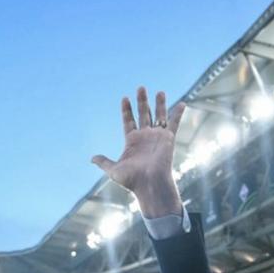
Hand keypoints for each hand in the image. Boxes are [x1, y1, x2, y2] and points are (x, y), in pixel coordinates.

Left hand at [92, 87, 184, 218]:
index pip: (129, 121)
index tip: (125, 98)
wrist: (149, 184)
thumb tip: (92, 159)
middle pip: (143, 114)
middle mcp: (145, 137)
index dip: (127, 110)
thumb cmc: (132, 180)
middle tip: (140, 88)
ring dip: (159, 104)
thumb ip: (104, 162)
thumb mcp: (113, 170)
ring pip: (158, 116)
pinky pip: (174, 123)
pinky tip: (182, 102)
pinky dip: (178, 113)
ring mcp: (157, 137)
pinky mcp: (168, 138)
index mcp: (132, 141)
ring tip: (159, 91)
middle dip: (142, 101)